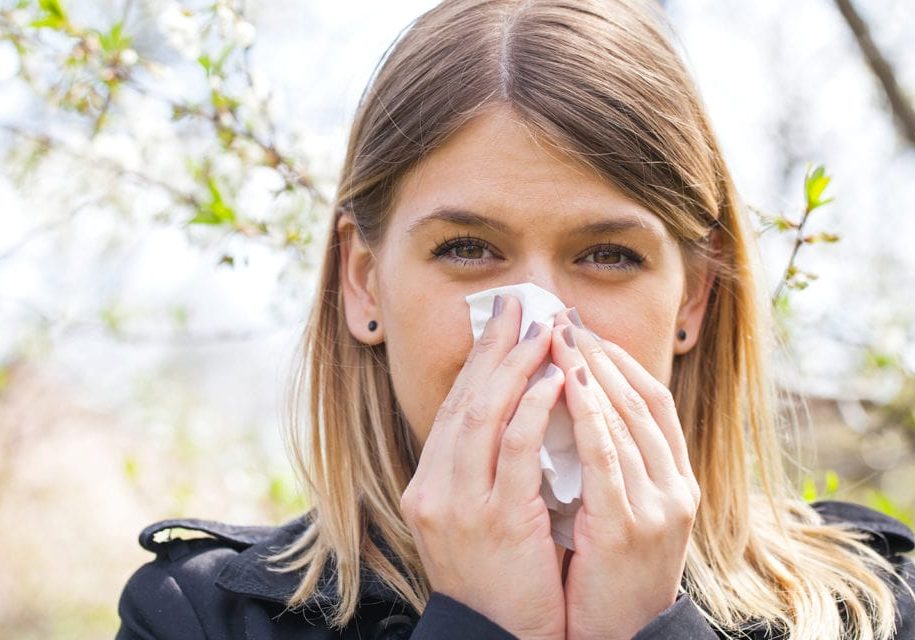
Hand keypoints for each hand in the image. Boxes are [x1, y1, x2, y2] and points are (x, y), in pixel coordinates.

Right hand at [400, 294, 565, 639]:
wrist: (497, 639)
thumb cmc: (498, 581)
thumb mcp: (477, 521)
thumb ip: (483, 473)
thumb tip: (511, 418)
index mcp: (429, 487)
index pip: (453, 410)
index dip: (478, 364)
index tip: (500, 326)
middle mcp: (433, 489)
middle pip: (463, 400)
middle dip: (492, 348)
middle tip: (518, 305)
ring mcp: (458, 504)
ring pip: (483, 414)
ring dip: (515, 366)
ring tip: (543, 331)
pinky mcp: (495, 519)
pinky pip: (515, 448)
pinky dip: (534, 407)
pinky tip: (557, 379)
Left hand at [550, 310, 700, 639]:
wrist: (623, 637)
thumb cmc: (612, 573)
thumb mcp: (622, 512)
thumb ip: (612, 465)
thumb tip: (578, 409)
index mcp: (675, 479)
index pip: (652, 401)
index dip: (619, 360)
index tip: (585, 329)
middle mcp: (675, 485)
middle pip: (638, 400)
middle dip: (598, 354)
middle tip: (564, 317)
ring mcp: (658, 505)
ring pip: (625, 420)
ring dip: (588, 373)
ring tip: (557, 337)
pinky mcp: (630, 525)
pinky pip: (606, 457)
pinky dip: (587, 415)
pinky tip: (564, 384)